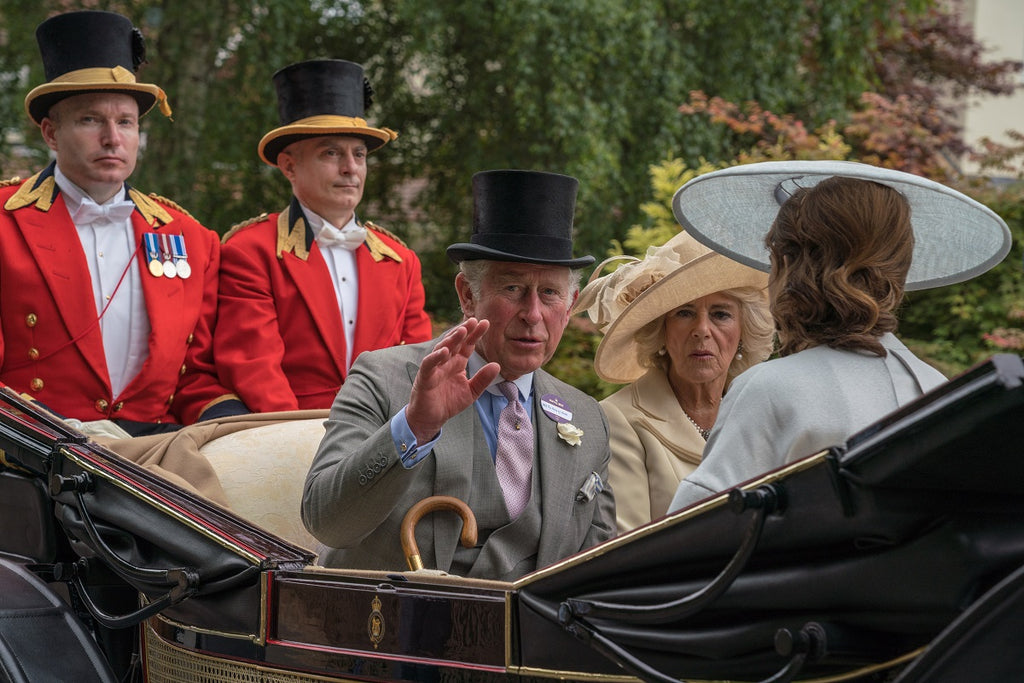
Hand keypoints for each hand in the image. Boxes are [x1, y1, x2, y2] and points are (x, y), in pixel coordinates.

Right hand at [406, 318, 499, 442]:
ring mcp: (435, 368)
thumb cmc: (448, 403)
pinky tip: (445, 351)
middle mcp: (446, 362)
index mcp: (457, 363)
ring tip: (461, 330)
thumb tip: (497, 365)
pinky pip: (429, 364)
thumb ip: (483, 379)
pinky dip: (436, 357)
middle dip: (464, 331)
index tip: (485, 323)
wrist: (431, 419)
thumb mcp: (471, 391)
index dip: (475, 335)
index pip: (467, 345)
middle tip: (474, 320)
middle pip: (455, 343)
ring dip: (451, 339)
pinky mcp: (425, 377)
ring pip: (442, 349)